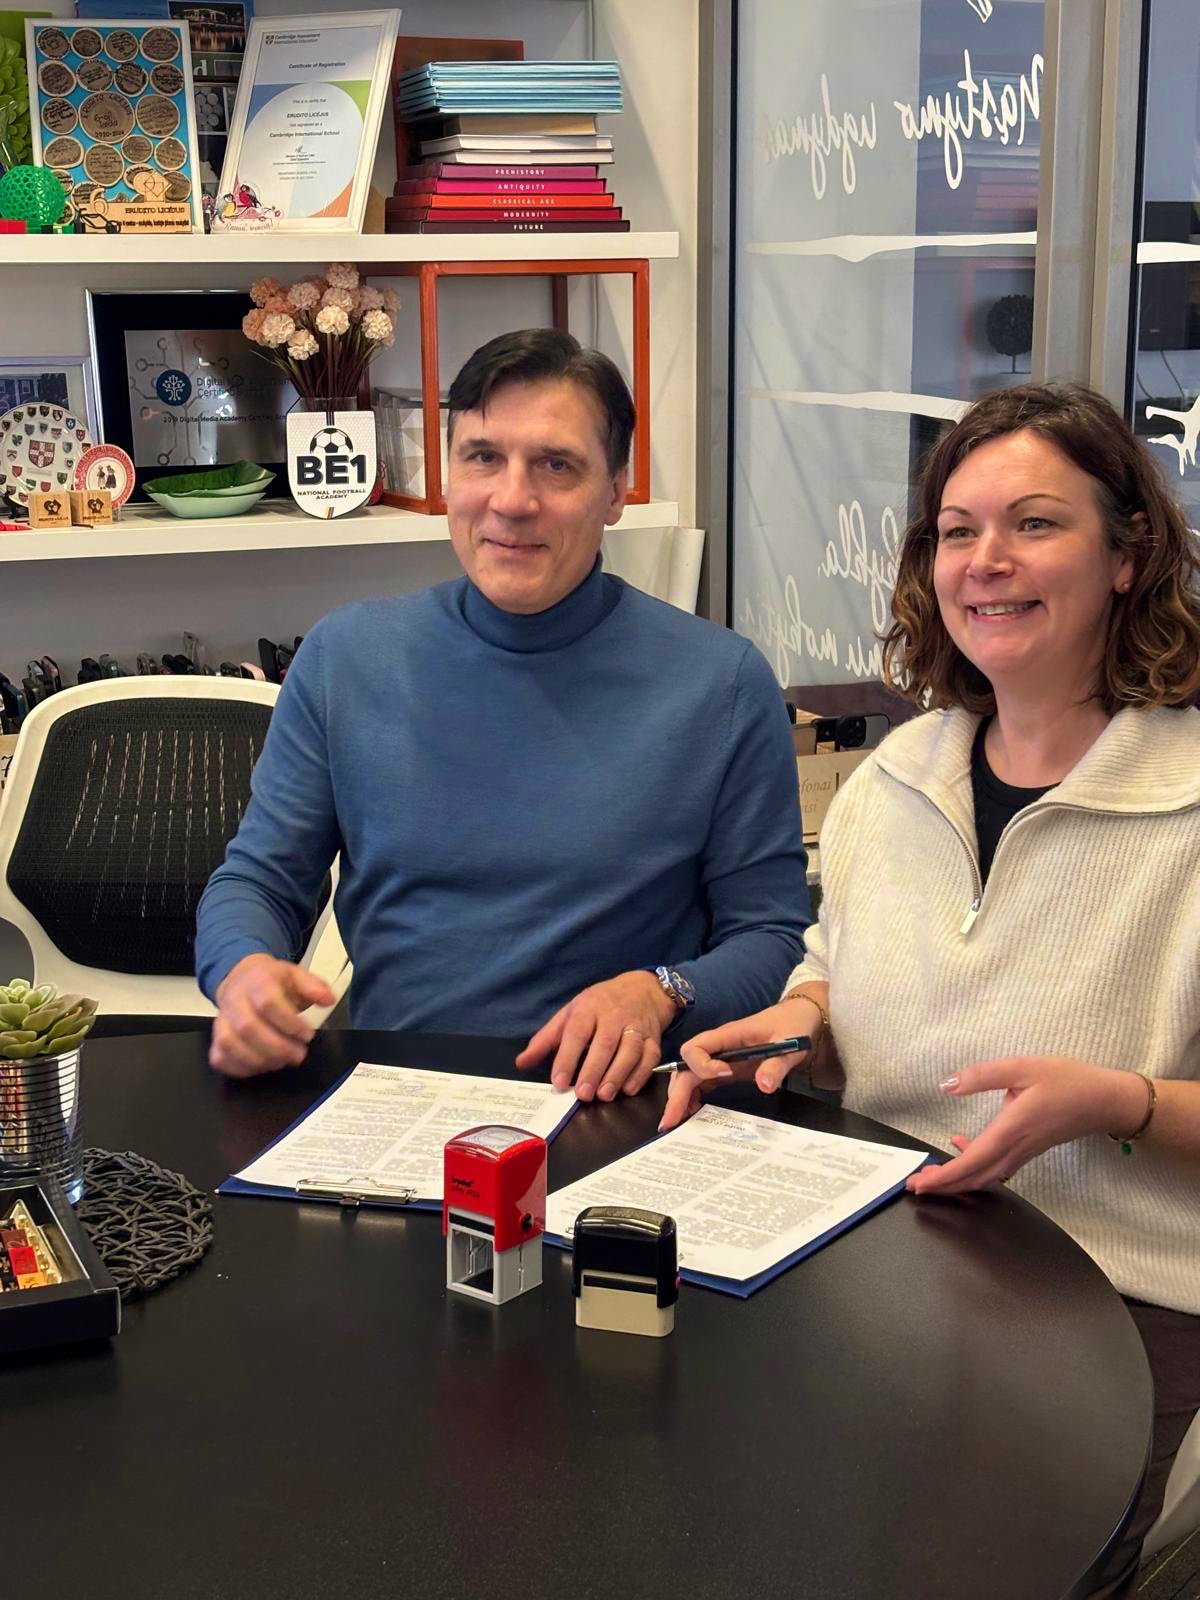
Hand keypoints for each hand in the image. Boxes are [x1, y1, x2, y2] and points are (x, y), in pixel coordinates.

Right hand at [209, 953, 335, 1077]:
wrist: (242, 978)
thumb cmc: (271, 981)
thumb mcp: (296, 975)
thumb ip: (313, 986)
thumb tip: (328, 1000)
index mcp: (257, 981)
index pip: (268, 1003)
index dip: (289, 1023)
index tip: (308, 1035)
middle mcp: (235, 1000)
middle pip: (248, 1027)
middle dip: (277, 1047)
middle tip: (298, 1055)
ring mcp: (222, 1020)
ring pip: (231, 1044)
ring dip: (260, 1059)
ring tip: (283, 1061)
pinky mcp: (216, 1038)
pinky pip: (220, 1057)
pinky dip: (240, 1068)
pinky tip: (262, 1066)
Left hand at [515, 971, 676, 1101]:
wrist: (642, 989)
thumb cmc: (600, 1004)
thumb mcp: (570, 1013)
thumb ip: (546, 1039)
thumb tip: (522, 1062)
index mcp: (589, 1007)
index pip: (576, 1033)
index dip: (567, 1058)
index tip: (558, 1081)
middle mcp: (614, 1015)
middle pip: (604, 1042)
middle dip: (593, 1069)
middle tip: (583, 1094)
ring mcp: (636, 1025)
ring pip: (630, 1050)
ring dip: (617, 1074)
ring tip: (604, 1095)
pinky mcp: (654, 1037)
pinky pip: (650, 1056)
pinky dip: (641, 1074)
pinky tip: (628, 1089)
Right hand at [658, 1000, 814, 1132]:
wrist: (798, 1019)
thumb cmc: (792, 1026)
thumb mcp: (790, 1045)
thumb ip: (776, 1065)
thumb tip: (764, 1085)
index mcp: (729, 1035)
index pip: (697, 1047)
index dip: (703, 1065)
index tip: (725, 1075)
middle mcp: (719, 1047)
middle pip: (686, 1067)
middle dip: (677, 1093)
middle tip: (671, 1120)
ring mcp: (720, 1058)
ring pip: (689, 1076)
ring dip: (680, 1098)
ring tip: (677, 1122)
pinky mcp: (726, 1069)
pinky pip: (702, 1083)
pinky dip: (693, 1098)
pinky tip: (693, 1113)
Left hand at [906, 1055, 1149, 1195]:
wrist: (1106, 1100)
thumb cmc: (1068, 1081)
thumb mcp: (1023, 1067)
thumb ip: (983, 1075)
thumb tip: (948, 1085)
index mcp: (1011, 1129)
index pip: (971, 1161)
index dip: (944, 1176)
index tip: (920, 1184)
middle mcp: (1016, 1147)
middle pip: (975, 1178)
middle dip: (944, 1185)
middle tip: (915, 1186)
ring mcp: (1024, 1152)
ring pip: (986, 1176)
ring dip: (958, 1180)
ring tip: (933, 1175)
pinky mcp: (1029, 1149)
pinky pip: (997, 1167)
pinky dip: (976, 1167)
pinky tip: (962, 1148)